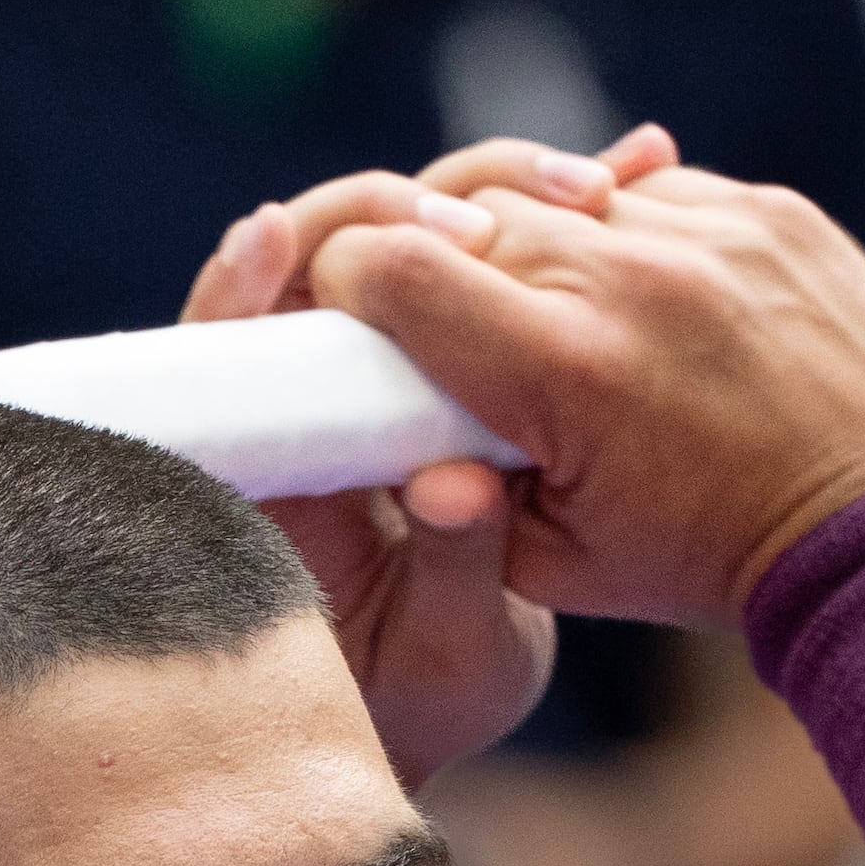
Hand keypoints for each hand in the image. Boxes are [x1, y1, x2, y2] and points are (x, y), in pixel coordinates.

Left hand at [185, 127, 669, 778]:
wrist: (465, 701)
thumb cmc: (429, 701)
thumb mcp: (449, 661)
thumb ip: (449, 577)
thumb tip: (454, 485)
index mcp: (273, 471)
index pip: (224, 350)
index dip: (241, 284)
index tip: (276, 239)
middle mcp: (312, 397)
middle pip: (318, 258)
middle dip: (385, 215)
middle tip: (467, 219)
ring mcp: (380, 360)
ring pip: (408, 237)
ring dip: (486, 193)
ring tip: (585, 183)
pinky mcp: (448, 342)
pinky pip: (490, 252)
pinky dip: (556, 210)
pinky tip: (640, 164)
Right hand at [304, 158, 864, 628]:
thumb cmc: (710, 559)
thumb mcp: (560, 565)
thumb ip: (456, 490)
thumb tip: (386, 425)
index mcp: (560, 371)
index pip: (393, 266)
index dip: (351, 282)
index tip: (356, 315)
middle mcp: (629, 278)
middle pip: (467, 214)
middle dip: (439, 260)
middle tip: (455, 320)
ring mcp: (708, 231)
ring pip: (560, 191)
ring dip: (537, 241)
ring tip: (560, 310)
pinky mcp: (768, 210)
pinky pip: (655, 191)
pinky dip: (627, 236)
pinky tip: (644, 300)